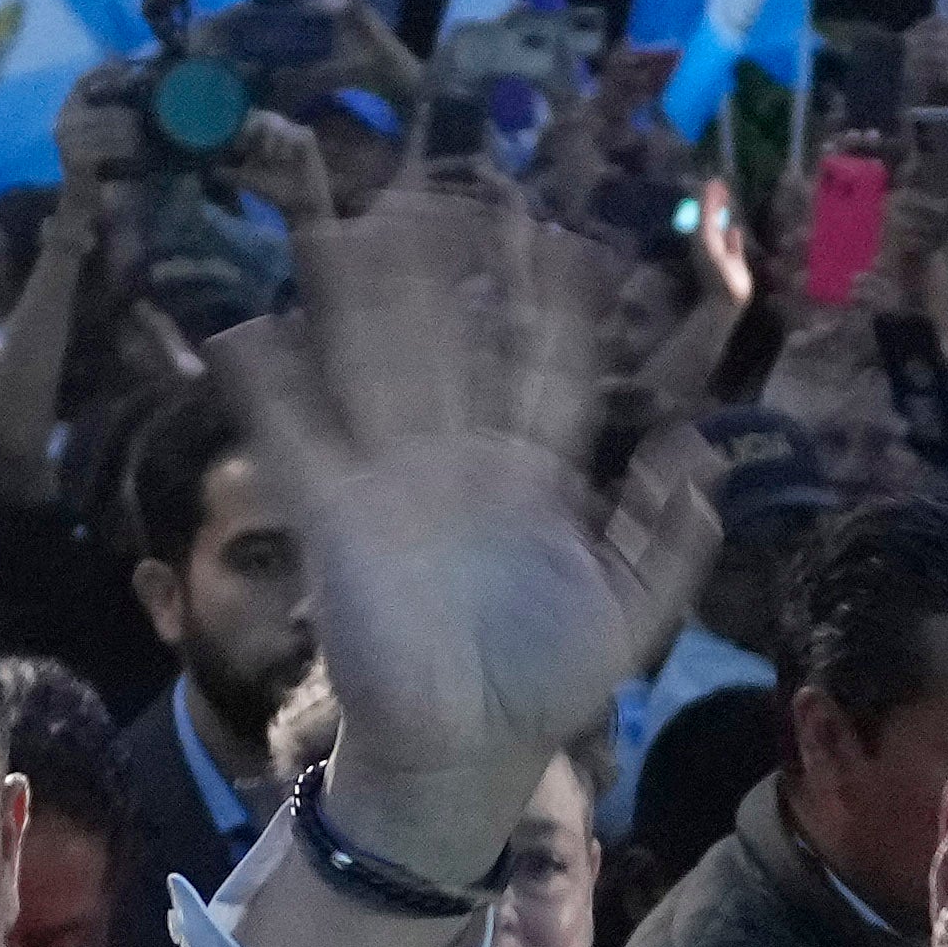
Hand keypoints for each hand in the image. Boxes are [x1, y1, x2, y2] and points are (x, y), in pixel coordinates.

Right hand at [220, 183, 713, 885]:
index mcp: (531, 477)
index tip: (561, 236)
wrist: (467, 755)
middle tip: (436, 192)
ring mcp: (395, 486)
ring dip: (362, 302)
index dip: (553, 306)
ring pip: (378, 369)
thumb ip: (669, 537)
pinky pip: (298, 443)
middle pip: (451, 345)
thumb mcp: (633, 613)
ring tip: (349, 225)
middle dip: (443, 272)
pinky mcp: (338, 520)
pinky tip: (248, 334)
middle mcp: (459, 464)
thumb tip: (699, 449)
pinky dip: (270, 392)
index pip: (544, 369)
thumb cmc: (546, 687)